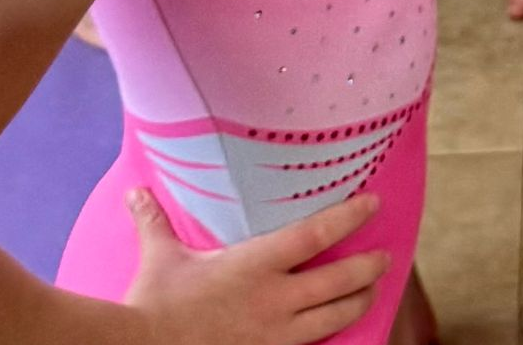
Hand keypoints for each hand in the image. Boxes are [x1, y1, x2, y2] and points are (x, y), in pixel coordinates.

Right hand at [124, 186, 389, 344]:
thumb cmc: (153, 305)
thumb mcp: (160, 258)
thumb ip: (155, 222)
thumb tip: (136, 192)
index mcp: (255, 264)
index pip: (316, 233)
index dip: (350, 216)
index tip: (373, 203)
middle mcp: (273, 300)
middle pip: (338, 280)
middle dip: (368, 267)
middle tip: (386, 257)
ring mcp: (272, 336)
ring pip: (333, 318)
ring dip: (358, 302)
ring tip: (372, 291)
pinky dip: (329, 338)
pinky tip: (339, 333)